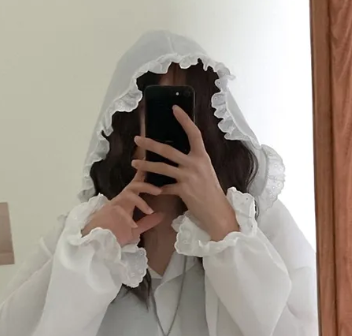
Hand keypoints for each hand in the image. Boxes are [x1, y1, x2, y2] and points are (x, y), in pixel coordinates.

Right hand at [82, 170, 163, 245]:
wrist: (96, 243)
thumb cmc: (114, 234)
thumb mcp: (135, 230)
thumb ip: (147, 222)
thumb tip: (162, 214)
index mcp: (127, 202)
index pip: (136, 185)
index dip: (144, 174)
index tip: (153, 164)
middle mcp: (121, 201)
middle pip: (134, 186)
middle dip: (147, 186)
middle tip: (160, 191)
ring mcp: (113, 206)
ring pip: (127, 194)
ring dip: (140, 202)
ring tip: (150, 211)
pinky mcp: (107, 213)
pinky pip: (119, 211)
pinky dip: (127, 218)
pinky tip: (134, 225)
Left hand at [132, 106, 238, 240]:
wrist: (217, 211)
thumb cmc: (211, 191)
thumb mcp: (206, 171)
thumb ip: (193, 161)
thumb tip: (179, 154)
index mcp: (202, 156)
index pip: (194, 133)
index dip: (184, 120)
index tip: (174, 108)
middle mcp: (195, 164)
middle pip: (168, 150)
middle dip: (150, 144)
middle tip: (137, 139)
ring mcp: (188, 177)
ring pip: (162, 168)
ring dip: (146, 166)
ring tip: (134, 163)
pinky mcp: (183, 190)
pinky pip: (165, 188)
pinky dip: (156, 189)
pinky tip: (149, 189)